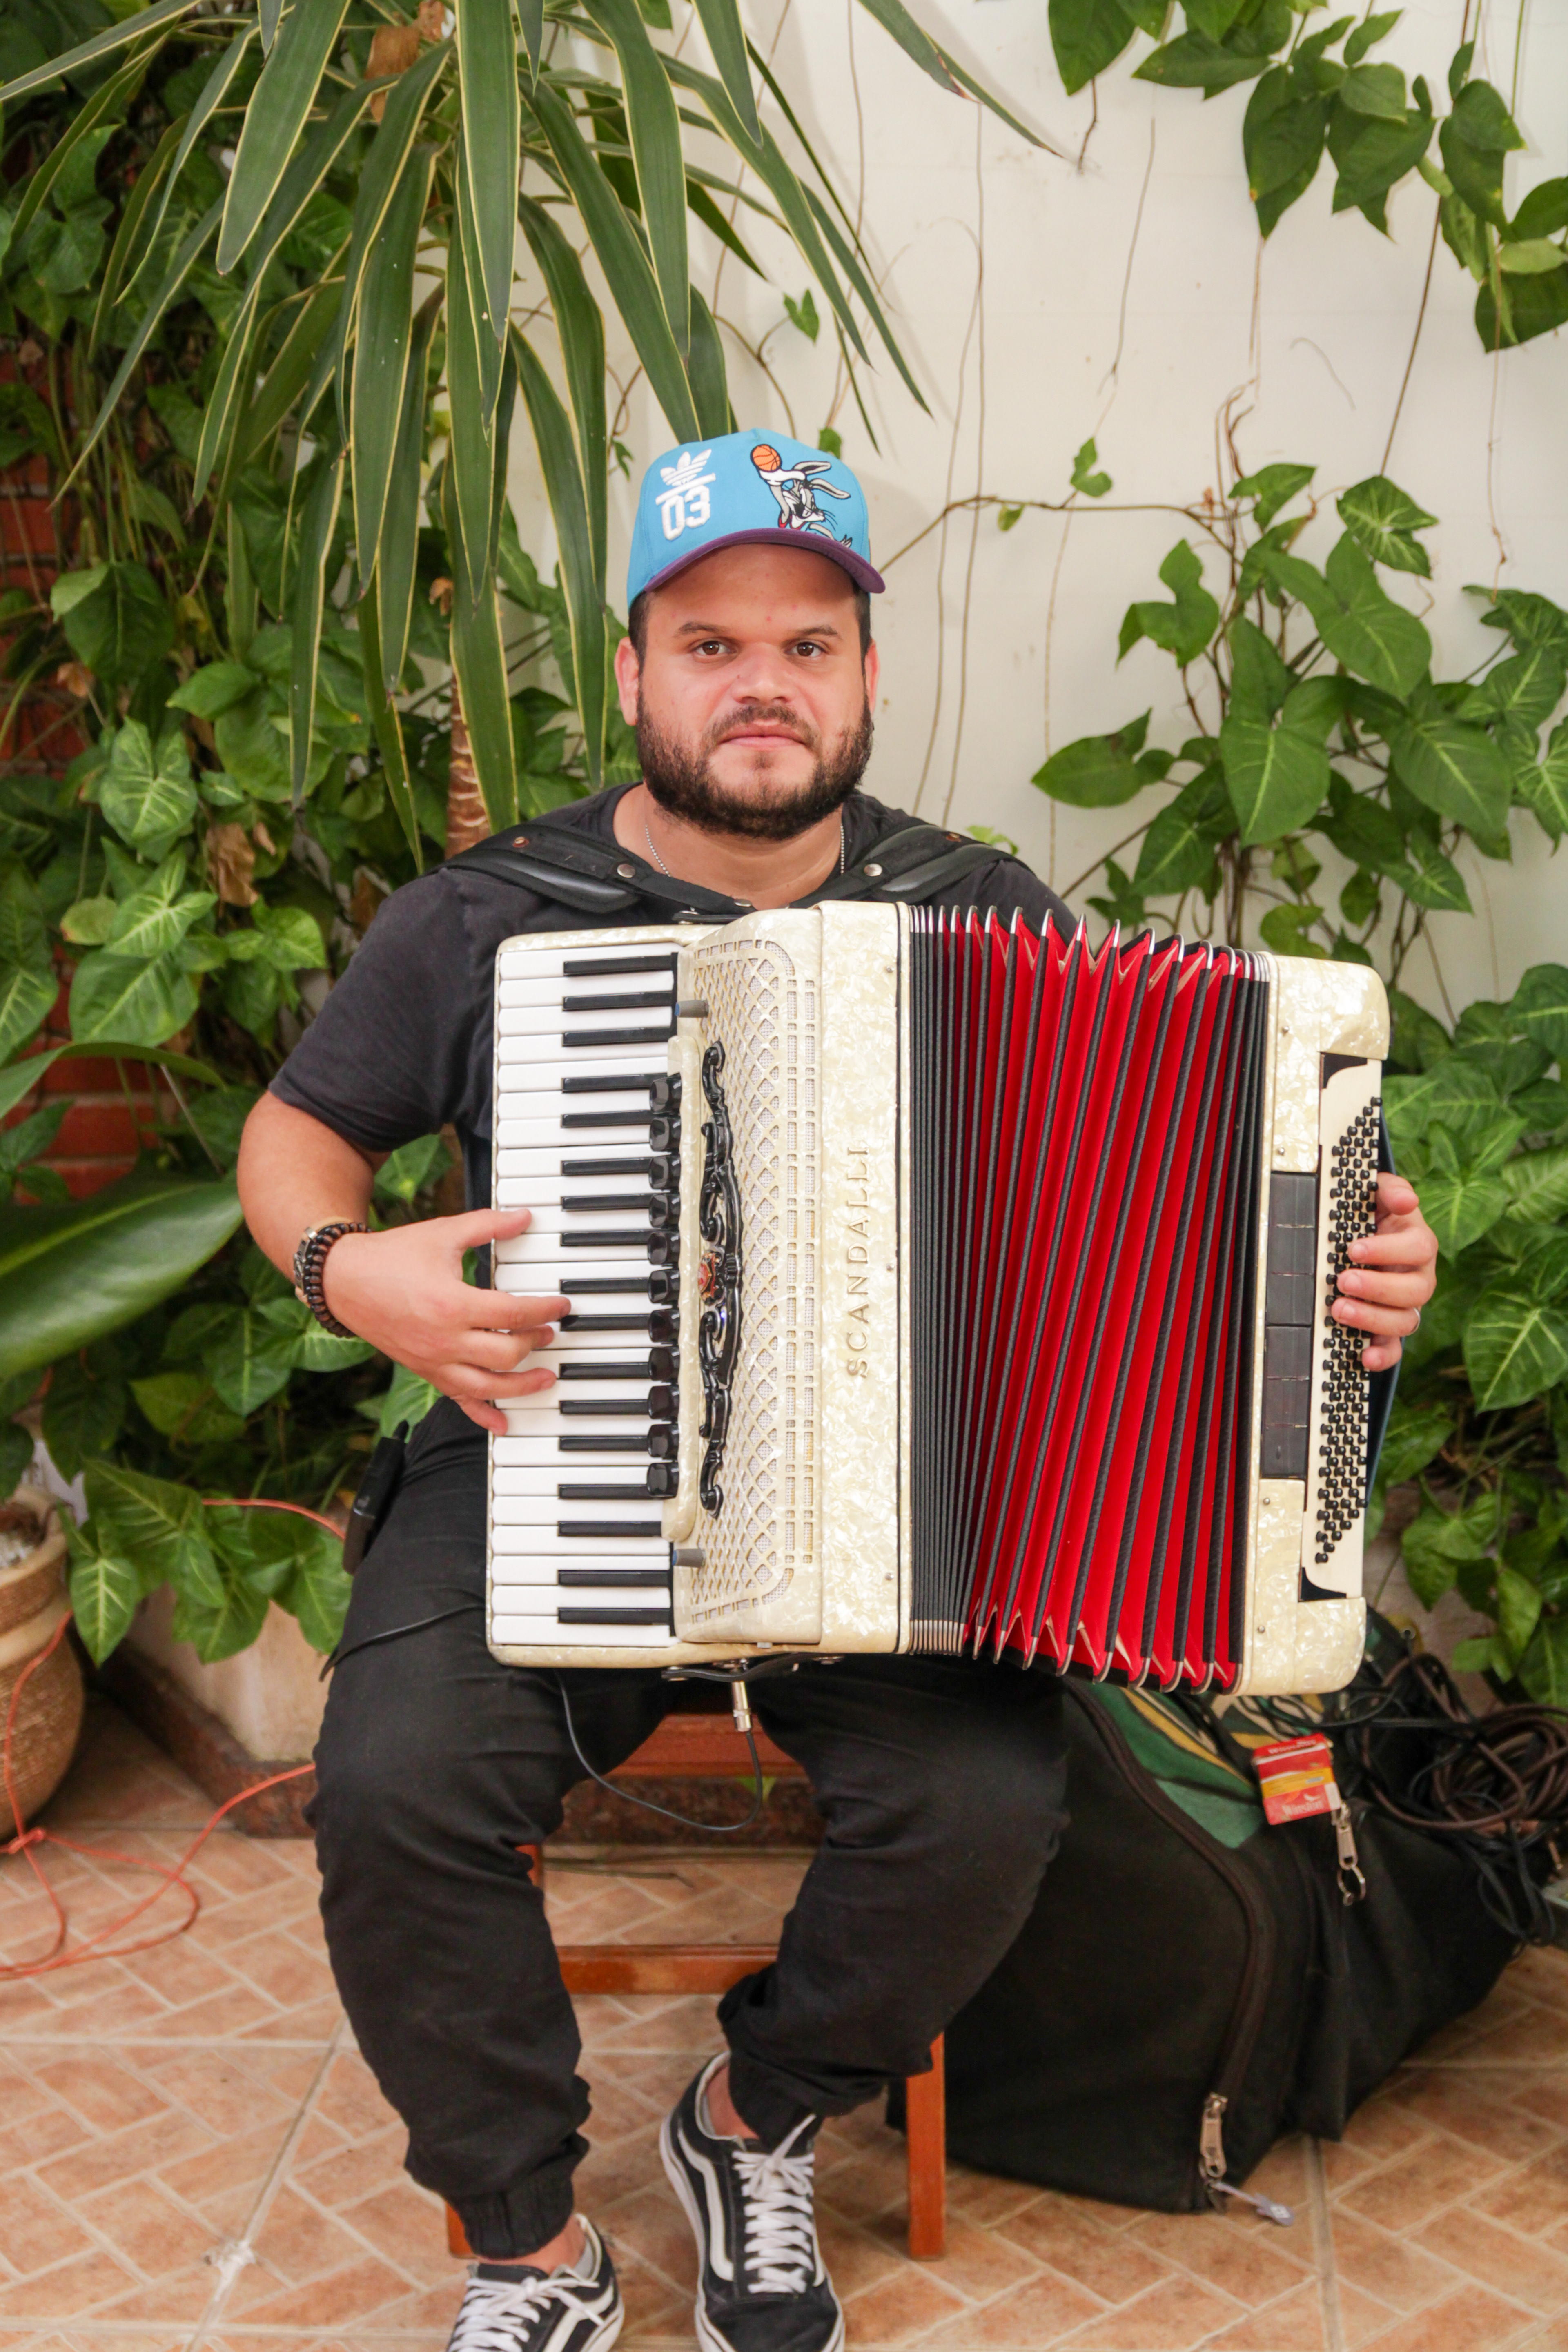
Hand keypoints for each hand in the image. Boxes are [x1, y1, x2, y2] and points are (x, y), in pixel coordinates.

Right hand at [321, 1209, 564, 1434]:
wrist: (345, 1281)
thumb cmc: (393, 1257)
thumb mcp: (443, 1233)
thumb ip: (487, 1225)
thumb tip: (524, 1216)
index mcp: (452, 1303)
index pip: (513, 1313)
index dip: (545, 1310)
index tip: (561, 1305)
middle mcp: (444, 1339)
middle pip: (506, 1354)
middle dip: (535, 1343)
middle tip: (549, 1332)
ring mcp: (434, 1361)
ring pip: (489, 1387)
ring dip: (523, 1386)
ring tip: (547, 1377)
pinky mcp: (426, 1372)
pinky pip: (459, 1401)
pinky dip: (483, 1416)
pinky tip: (503, 1424)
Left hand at [1333, 1172, 1436, 1373]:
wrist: (1360, 1239)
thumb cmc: (1371, 1217)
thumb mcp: (1378, 1195)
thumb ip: (1391, 1190)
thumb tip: (1407, 1200)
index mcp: (1418, 1244)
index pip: (1419, 1248)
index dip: (1388, 1250)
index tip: (1354, 1248)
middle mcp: (1418, 1278)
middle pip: (1416, 1291)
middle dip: (1378, 1287)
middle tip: (1342, 1280)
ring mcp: (1406, 1307)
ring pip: (1405, 1322)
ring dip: (1373, 1319)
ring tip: (1339, 1309)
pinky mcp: (1390, 1330)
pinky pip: (1395, 1349)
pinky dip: (1382, 1356)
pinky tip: (1363, 1356)